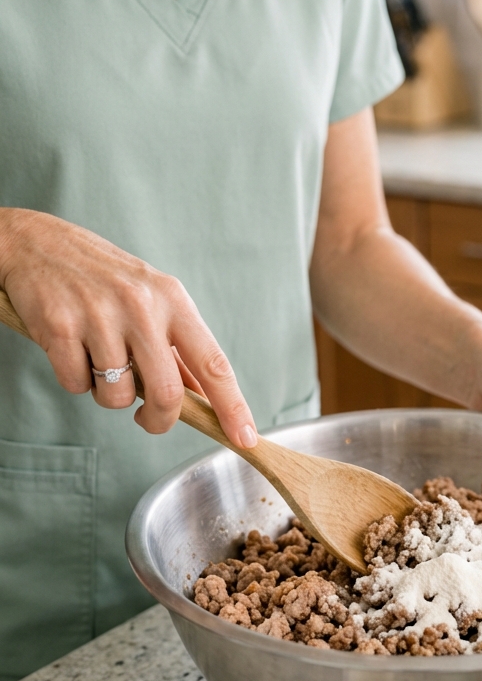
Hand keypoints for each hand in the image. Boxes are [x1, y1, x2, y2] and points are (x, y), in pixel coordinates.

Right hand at [0, 208, 257, 445]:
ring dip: (108, 396)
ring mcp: (100, 316)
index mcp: (173, 299)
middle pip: (167, 393)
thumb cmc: (102, 278)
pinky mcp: (60, 327)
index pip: (213, 363)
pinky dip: (75, 380)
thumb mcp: (151, 299)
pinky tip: (71, 349)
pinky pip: (76, 385)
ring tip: (98, 362)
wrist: (37, 243)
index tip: (244, 437)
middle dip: (159, 420)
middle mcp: (141, 306)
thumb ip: (176, 347)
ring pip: (116, 397)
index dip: (232, 406)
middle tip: (146, 419)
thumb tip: (201, 394)